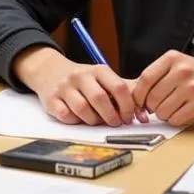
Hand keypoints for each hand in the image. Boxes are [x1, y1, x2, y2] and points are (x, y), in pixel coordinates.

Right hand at [14, 46, 144, 127]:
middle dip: (111, 116)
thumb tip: (144, 114)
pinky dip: (75, 121)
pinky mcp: (51, 99)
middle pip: (100, 99)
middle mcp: (80, 76)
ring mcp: (64, 87)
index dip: (128, 106)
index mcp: (98, 70)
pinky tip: (79, 118)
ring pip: (82, 109)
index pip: (119, 87)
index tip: (129, 117)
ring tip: (97, 121)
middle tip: (115, 123)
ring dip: (93, 120)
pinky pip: (66, 115)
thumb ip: (124, 92)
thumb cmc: (84, 80)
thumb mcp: (103, 78)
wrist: (50, 71)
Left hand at [131, 51, 193, 126]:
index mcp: (172, 59)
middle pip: (153, 97)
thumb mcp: (175, 65)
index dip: (138, 94)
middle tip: (157, 107)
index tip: (138, 102)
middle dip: (151, 107)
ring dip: (163, 114)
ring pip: (163, 111)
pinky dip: (175, 119)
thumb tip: (135, 98)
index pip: (146, 78)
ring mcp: (193, 88)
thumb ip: (155, 76)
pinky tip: (181, 112)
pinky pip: (177, 119)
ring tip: (171, 108)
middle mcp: (182, 71)